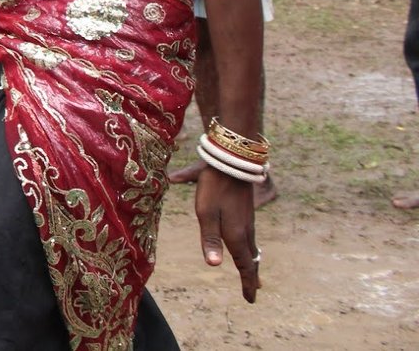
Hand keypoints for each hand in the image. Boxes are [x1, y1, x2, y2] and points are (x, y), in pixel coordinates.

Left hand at [194, 166, 259, 302]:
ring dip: (252, 262)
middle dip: (251, 276)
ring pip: (252, 247)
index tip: (250, 299)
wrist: (232, 160)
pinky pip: (250, 236)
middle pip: (250, 259)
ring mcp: (248, 220)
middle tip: (254, 292)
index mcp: (236, 235)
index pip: (243, 265)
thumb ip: (209, 239)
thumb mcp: (205, 213)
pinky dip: (251, 248)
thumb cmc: (214, 187)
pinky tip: (247, 246)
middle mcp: (245, 230)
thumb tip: (213, 265)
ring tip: (252, 273)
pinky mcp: (246, 211)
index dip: (247, 283)